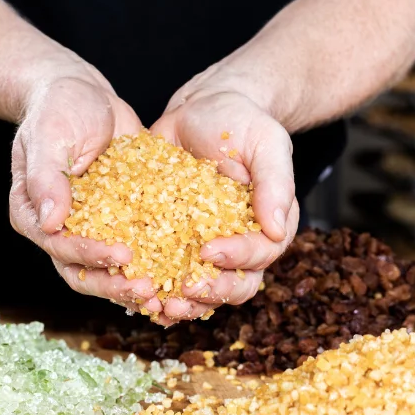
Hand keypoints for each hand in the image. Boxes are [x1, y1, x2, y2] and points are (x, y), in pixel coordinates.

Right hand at [9, 73, 164, 314]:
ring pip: (111, 270)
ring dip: (137, 285)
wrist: (83, 94)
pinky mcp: (120, 221)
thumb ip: (46, 178)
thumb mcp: (48, 136)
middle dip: (116, 285)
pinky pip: (138, 249)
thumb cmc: (57, 108)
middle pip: (84, 272)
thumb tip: (52, 223)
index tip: (122, 256)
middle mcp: (59, 231)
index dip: (90, 256)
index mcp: (34, 215)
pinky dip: (157, 264)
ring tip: (168, 295)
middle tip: (150, 290)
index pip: (60, 248)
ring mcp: (91, 229)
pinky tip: (183, 273)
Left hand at [150, 88, 298, 321]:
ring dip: (184, 304)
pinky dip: (156, 290)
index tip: (209, 251)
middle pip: (236, 285)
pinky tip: (137, 296)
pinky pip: (169, 275)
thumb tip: (278, 228)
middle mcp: (242, 243)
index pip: (260, 255)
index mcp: (270, 224)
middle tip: (183, 291)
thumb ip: (275, 183)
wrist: (202, 108)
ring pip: (203, 291)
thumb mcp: (266, 142)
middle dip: (211, 293)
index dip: (237, 259)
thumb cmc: (241, 121)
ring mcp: (207, 247)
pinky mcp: (175, 242)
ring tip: (160, 305)